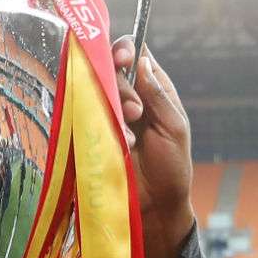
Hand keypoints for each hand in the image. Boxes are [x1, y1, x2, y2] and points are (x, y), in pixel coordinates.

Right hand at [110, 36, 194, 257]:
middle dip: (121, 86)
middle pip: (109, 68)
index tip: (125, 59)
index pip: (133, 54)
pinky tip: (120, 145)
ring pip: (94, 90)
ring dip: (113, 108)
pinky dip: (101, 126)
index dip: (124, 49)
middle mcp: (126, 97)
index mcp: (151, 90)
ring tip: (130, 136)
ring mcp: (105, 115)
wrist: (155, 209)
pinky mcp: (89, 134)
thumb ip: (159, 94)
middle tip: (136, 112)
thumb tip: (142, 60)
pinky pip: (82, 116)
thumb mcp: (175, 128)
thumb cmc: (172, 169)